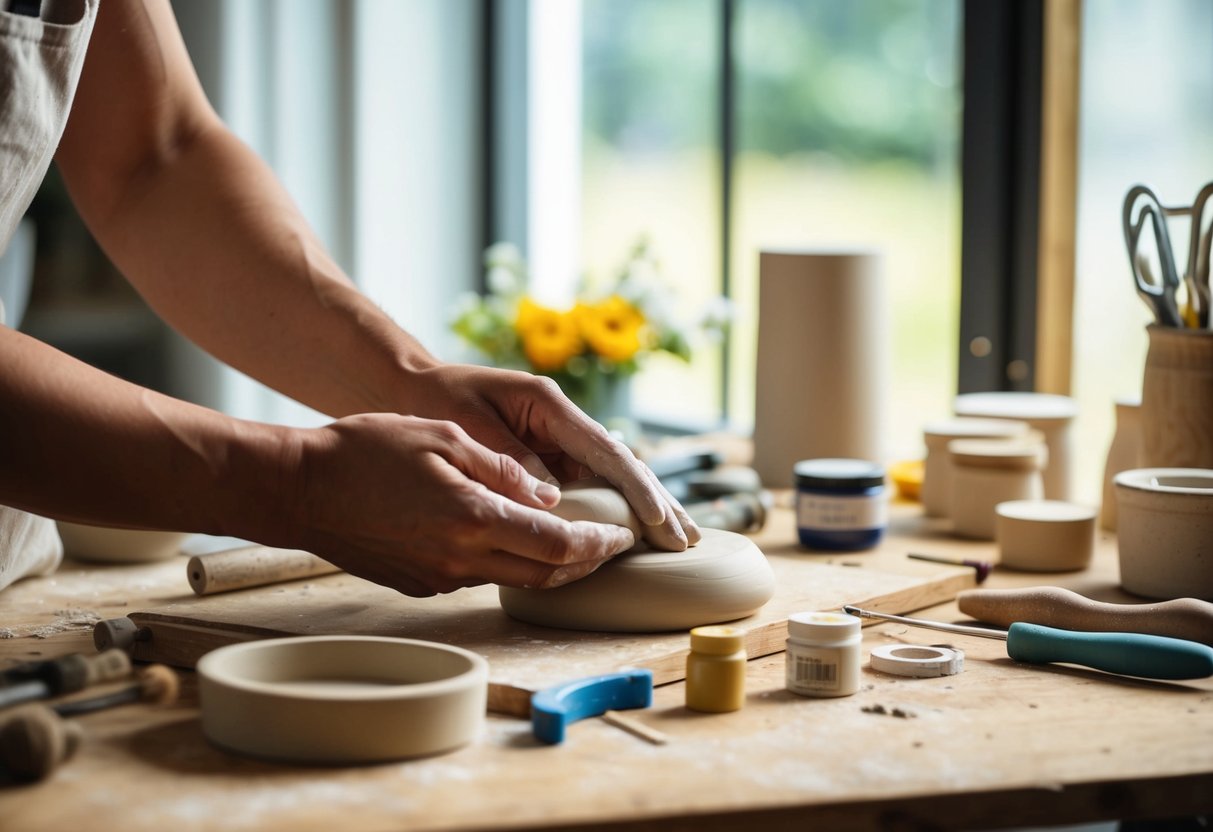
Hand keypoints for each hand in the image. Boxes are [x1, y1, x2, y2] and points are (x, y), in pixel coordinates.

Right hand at [286, 413, 635, 596]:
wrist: (298, 489)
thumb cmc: (365, 451)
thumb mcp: (442, 437)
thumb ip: (502, 468)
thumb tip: (548, 494)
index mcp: (473, 519)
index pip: (558, 545)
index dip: (598, 544)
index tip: (621, 534)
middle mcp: (460, 558)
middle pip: (545, 574)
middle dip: (586, 562)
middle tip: (610, 544)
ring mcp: (438, 577)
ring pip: (514, 579)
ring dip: (549, 565)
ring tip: (572, 539)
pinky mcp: (419, 584)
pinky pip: (478, 576)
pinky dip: (507, 562)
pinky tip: (512, 538)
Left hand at [401, 364, 700, 550]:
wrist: (413, 387)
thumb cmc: (437, 400)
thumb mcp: (468, 425)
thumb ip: (509, 460)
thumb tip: (550, 501)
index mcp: (549, 406)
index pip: (606, 451)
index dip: (637, 488)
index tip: (659, 521)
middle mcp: (563, 423)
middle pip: (622, 465)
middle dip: (657, 502)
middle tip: (688, 540)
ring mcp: (559, 442)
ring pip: (612, 478)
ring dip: (645, 509)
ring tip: (680, 541)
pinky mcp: (549, 460)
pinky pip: (589, 488)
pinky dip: (614, 512)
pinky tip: (638, 535)